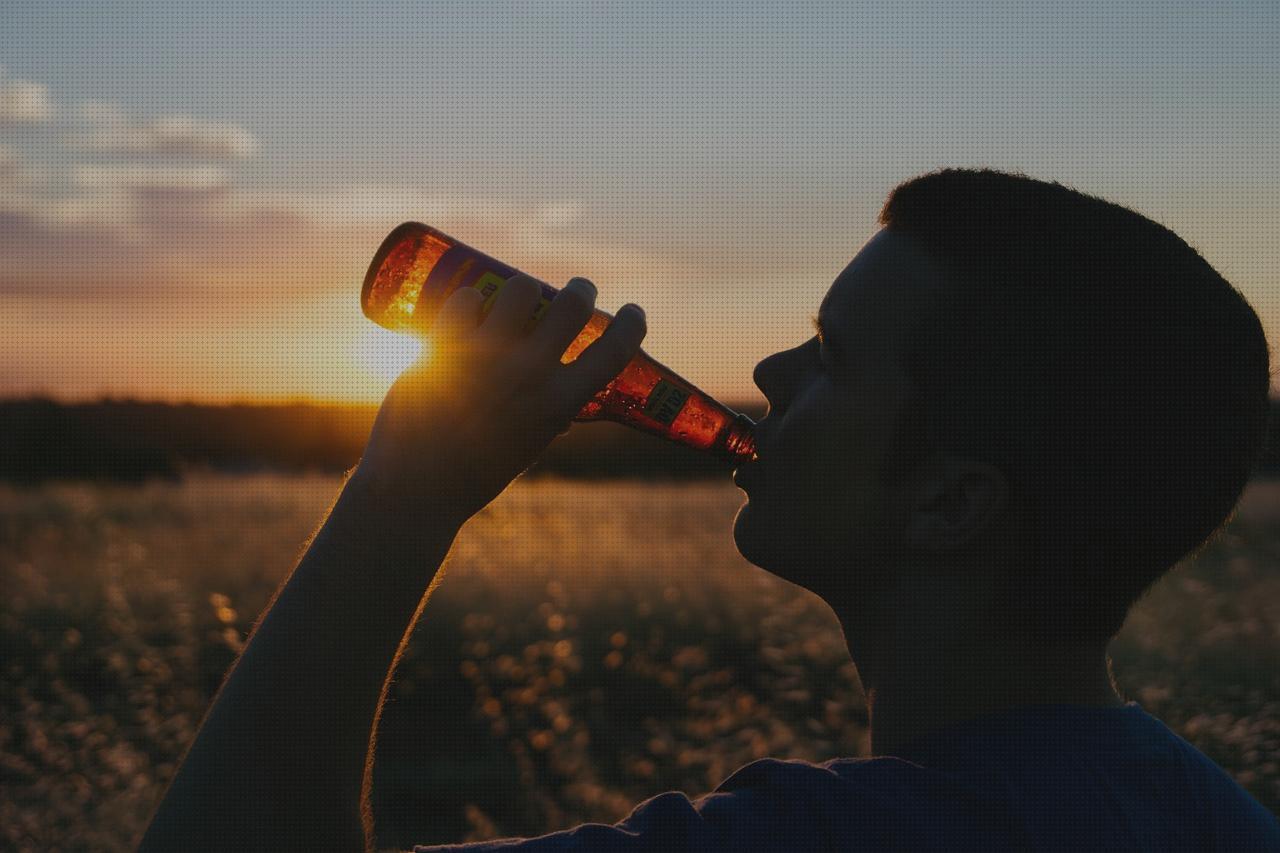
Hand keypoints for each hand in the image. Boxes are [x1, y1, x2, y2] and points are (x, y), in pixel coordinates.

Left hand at [353, 274, 645, 524]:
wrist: (418, 487)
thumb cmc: (476, 473)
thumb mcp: (528, 446)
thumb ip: (547, 420)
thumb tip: (564, 410)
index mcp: (559, 403)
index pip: (615, 351)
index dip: (631, 325)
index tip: (634, 312)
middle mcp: (530, 373)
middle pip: (572, 304)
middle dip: (581, 289)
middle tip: (577, 291)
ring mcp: (488, 356)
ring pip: (520, 290)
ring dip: (523, 289)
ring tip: (515, 299)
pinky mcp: (446, 347)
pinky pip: (465, 300)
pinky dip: (469, 300)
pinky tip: (468, 308)